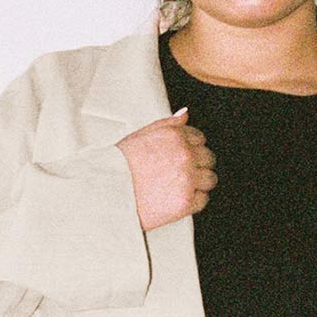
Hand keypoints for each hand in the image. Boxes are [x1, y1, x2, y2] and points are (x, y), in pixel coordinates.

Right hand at [116, 107, 217, 232]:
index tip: (179, 157)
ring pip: (210, 179)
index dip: (190, 149)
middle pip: (208, 159)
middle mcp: (184, 155)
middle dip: (197, 165)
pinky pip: (202, 200)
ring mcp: (187, 179)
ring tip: (176, 187)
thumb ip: (167, 124)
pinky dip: (192, 201)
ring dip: (197, 183)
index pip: (199, 138)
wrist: (107, 193)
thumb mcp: (140, 135)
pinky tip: (174, 198)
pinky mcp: (185, 201)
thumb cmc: (118, 166)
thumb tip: (185, 114)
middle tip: (178, 174)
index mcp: (174, 135)